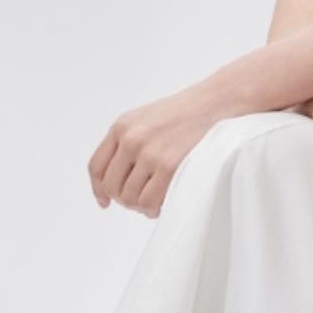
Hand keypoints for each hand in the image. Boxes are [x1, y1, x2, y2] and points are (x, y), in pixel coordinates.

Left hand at [88, 83, 227, 217]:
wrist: (216, 102)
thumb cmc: (185, 113)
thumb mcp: (146, 118)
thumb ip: (128, 141)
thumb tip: (114, 178)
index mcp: (121, 127)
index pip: (96, 167)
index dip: (98, 189)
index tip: (105, 201)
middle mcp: (131, 139)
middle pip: (111, 186)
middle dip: (123, 199)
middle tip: (139, 201)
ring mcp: (149, 153)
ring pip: (130, 197)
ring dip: (141, 206)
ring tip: (154, 202)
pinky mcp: (169, 166)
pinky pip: (150, 201)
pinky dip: (153, 209)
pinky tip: (162, 205)